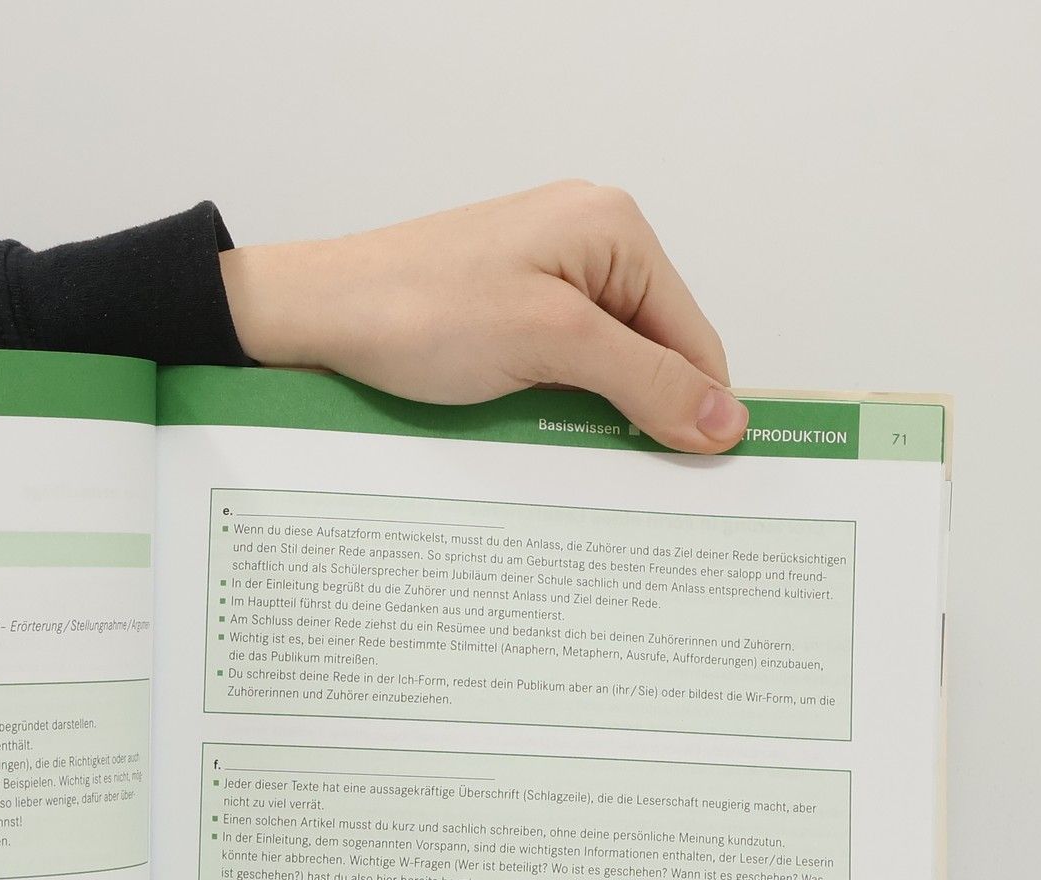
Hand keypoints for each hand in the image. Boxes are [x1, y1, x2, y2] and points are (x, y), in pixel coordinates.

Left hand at [219, 180, 747, 453]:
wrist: (313, 317)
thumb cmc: (418, 312)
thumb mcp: (551, 345)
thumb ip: (645, 381)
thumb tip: (726, 422)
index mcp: (615, 229)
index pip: (692, 338)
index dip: (695, 413)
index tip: (694, 486)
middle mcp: (588, 243)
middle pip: (652, 355)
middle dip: (642, 418)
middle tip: (628, 490)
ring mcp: (543, 278)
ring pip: (604, 371)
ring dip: (594, 420)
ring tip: (572, 465)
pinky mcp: (506, 311)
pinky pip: (559, 371)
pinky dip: (556, 410)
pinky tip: (536, 441)